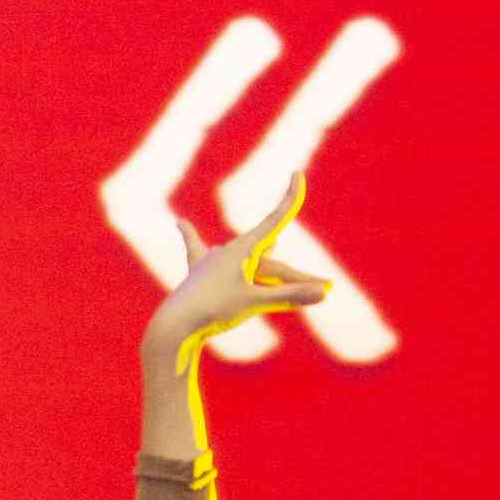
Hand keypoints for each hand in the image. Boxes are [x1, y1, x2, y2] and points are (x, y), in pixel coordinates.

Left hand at [149, 184, 329, 359]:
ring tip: (273, 244)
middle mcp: (226, 250)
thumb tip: (325, 292)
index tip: (296, 174)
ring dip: (261, 258)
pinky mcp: (196, 273)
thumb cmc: (214, 310)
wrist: (174, 325)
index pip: (275, 220)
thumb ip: (292, 295)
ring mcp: (210, 261)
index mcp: (242, 249)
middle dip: (294, 273)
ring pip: (245, 258)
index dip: (289, 198)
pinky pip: (196, 249)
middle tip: (324, 284)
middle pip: (269, 258)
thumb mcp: (256, 303)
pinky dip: (190, 236)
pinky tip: (180, 223)